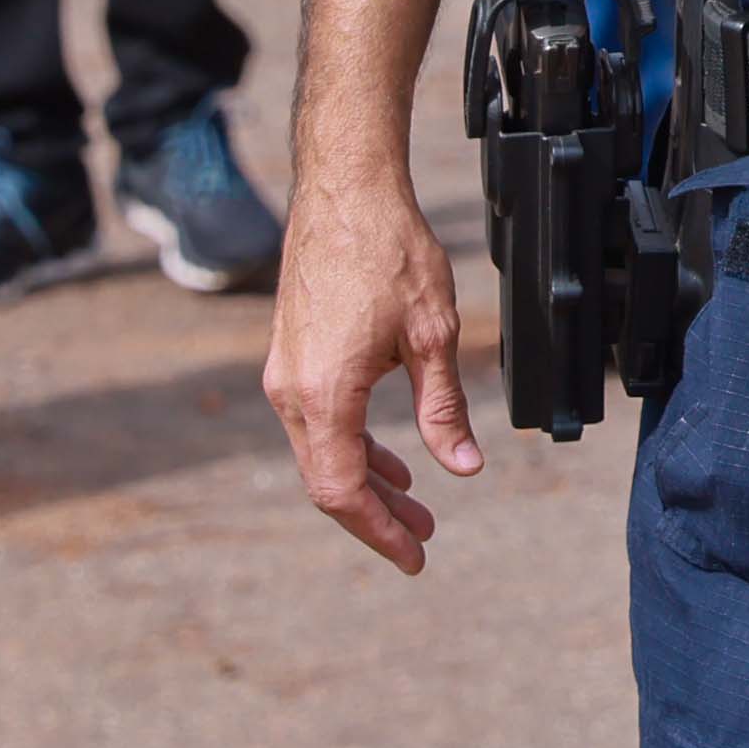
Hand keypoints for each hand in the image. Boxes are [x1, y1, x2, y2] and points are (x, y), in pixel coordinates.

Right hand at [263, 162, 475, 574]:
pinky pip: (319, 422)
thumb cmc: (389, 254)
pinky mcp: (292, 356)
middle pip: (328, 480)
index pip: (342, 489)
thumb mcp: (432, 336)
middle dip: (378, 514)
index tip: (414, 555)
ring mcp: (285, 373)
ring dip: (368, 482)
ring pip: (323, 452)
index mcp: (322, 395)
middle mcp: (291, 392)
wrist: (344, 192)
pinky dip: (354, 447)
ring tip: (417, 508)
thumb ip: (443, 410)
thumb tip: (463, 469)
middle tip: (423, 540)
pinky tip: (391, 459)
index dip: (379, 530)